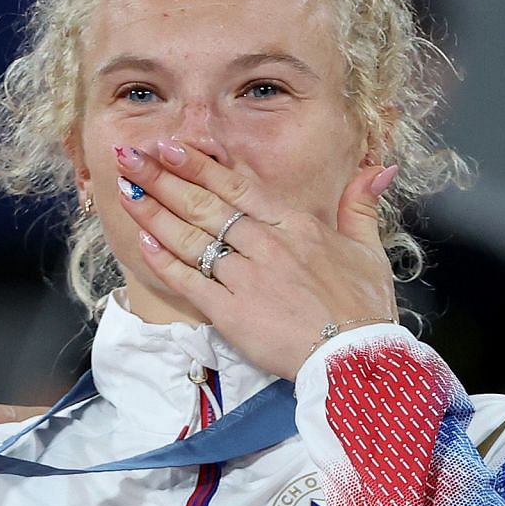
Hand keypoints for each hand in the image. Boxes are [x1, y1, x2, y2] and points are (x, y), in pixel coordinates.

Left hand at [116, 139, 398, 377]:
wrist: (355, 357)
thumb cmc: (364, 307)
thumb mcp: (369, 250)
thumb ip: (361, 206)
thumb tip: (378, 169)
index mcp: (296, 226)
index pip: (237, 188)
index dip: (198, 166)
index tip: (169, 147)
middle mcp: (266, 245)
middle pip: (204, 206)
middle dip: (162, 179)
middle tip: (130, 158)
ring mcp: (246, 278)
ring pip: (190, 238)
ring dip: (154, 212)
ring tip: (126, 191)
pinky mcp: (231, 312)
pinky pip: (189, 280)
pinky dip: (164, 260)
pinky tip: (143, 241)